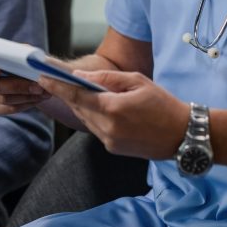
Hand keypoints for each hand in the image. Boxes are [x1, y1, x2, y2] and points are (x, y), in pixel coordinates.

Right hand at [0, 57, 49, 113]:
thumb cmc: (20, 56)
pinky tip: (37, 99)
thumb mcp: (20, 50)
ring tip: (43, 92)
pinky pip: (7, 109)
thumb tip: (29, 60)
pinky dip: (24, 104)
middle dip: (17, 86)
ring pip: (2, 99)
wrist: (24, 70)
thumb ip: (20, 52)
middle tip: (38, 85)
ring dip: (25, 96)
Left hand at [38, 69, 188, 159]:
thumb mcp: (137, 82)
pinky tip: (98, 107)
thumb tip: (80, 78)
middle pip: (78, 108)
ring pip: (86, 119)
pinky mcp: (113, 149)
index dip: (57, 86)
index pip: (77, 96)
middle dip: (67, 94)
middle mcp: (107, 129)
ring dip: (80, 106)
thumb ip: (107, 80)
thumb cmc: (163, 103)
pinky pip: (96, 129)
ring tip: (76, 91)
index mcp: (113, 109)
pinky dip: (93, 116)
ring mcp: (109, 142)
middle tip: (53, 79)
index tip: (42, 77)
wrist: (184, 135)